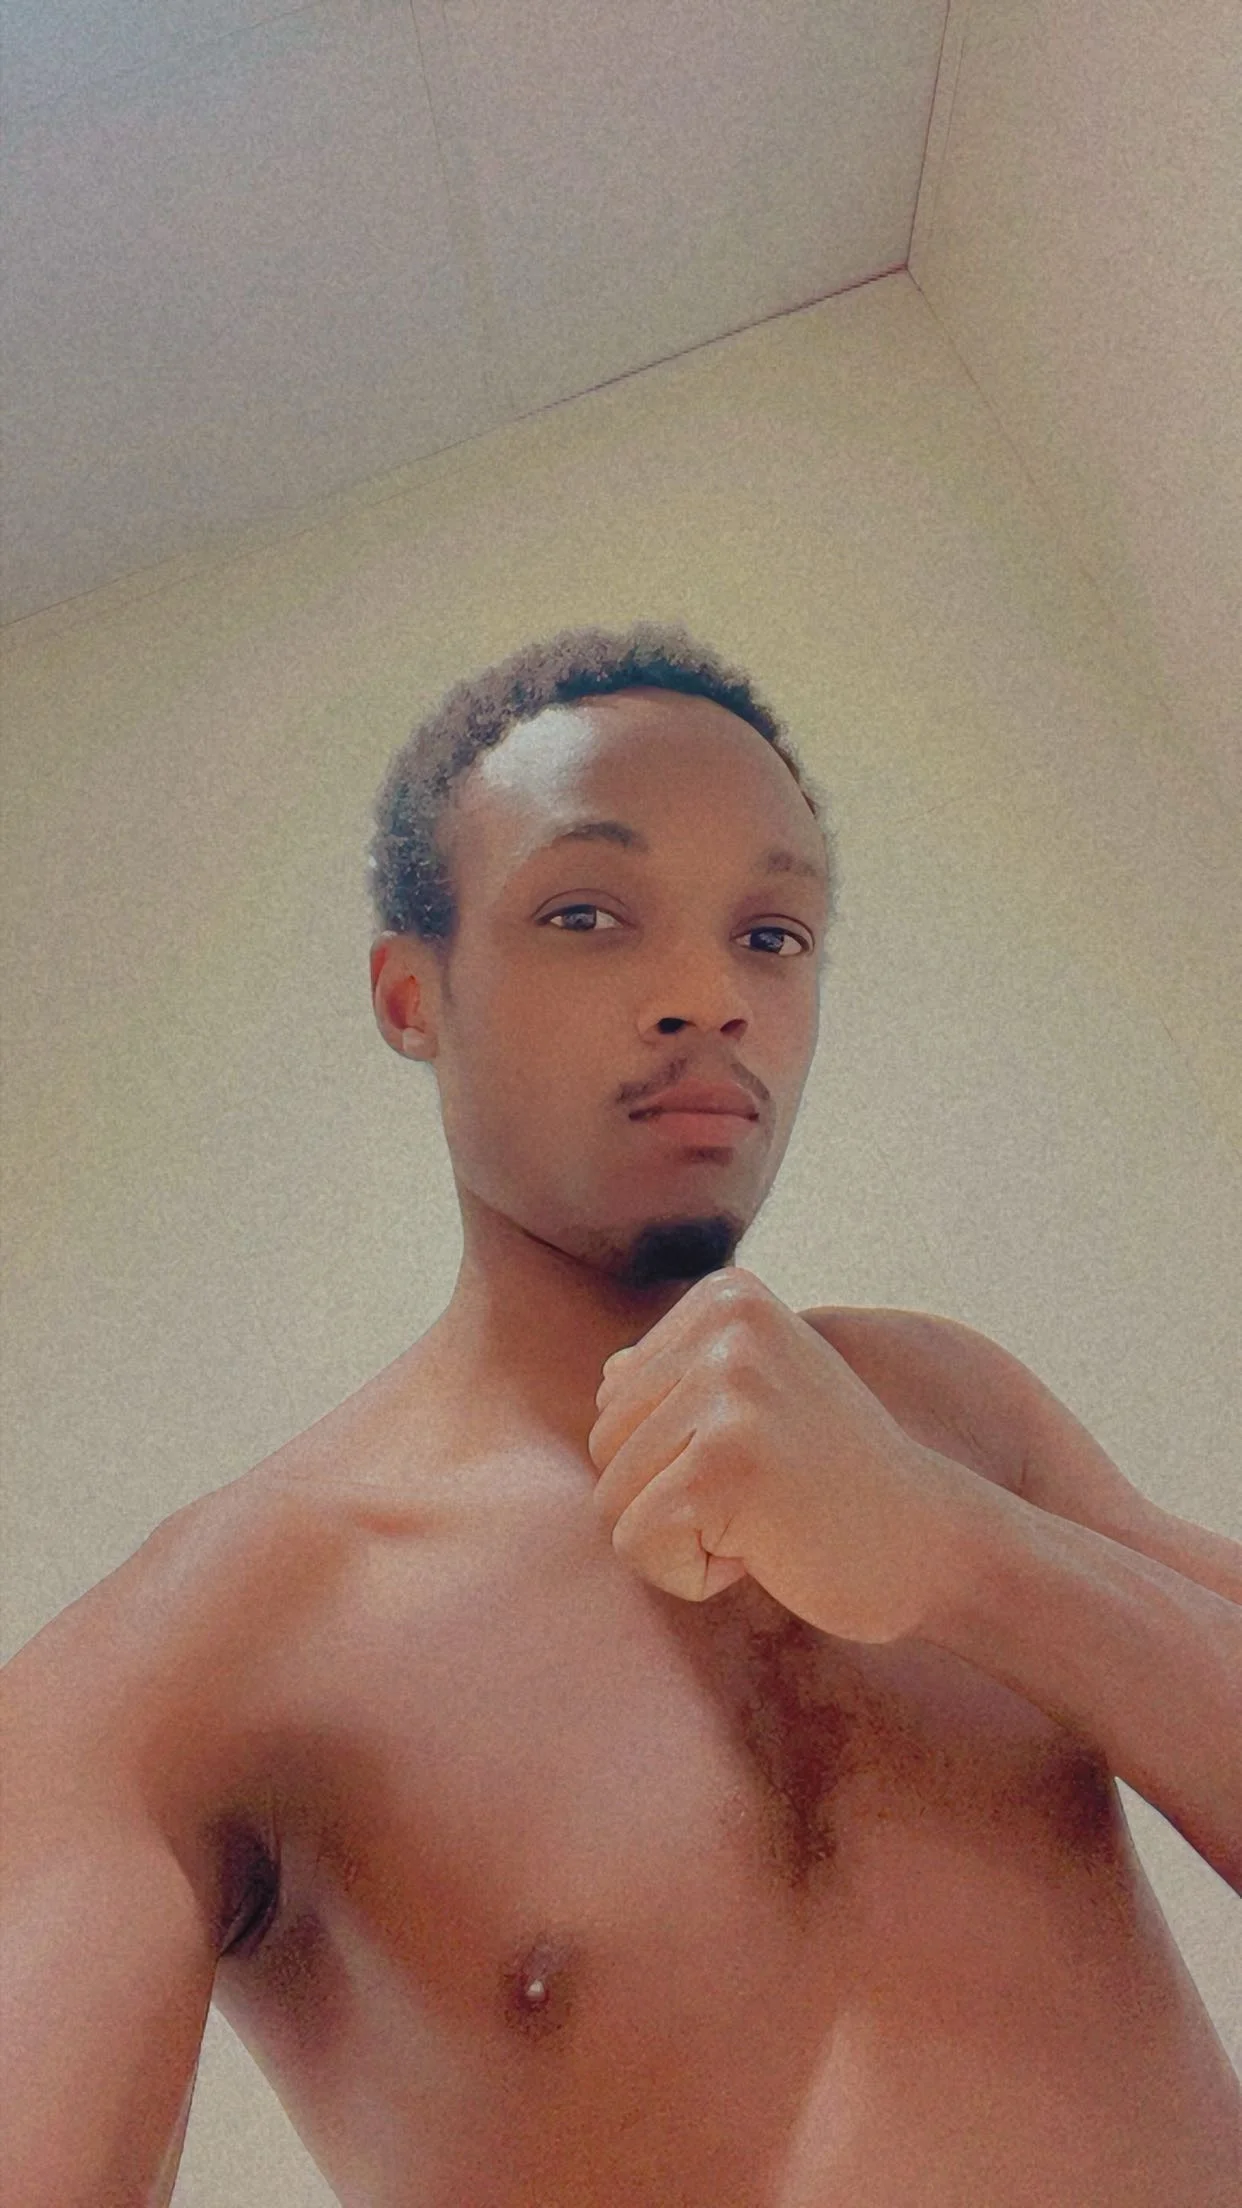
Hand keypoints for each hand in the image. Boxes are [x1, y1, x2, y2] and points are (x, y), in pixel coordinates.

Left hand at [588, 1267, 981, 1641]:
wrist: (931, 1544)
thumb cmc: (833, 1482)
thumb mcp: (763, 1396)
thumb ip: (686, 1375)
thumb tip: (607, 1371)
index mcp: (728, 1296)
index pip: (613, 1398)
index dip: (677, 1455)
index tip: (762, 1457)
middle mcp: (727, 1326)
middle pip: (603, 1445)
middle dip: (670, 1497)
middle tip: (767, 1495)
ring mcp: (729, 1391)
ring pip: (612, 1498)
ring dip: (684, 1537)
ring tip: (768, 1518)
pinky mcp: (725, 1465)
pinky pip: (637, 1545)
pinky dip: (690, 1576)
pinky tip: (767, 1552)